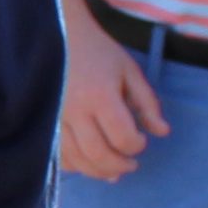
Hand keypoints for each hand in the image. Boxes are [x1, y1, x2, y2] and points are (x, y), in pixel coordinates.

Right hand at [54, 5, 166, 182]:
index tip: (142, 139)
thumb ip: (147, 103)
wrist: (60, 36)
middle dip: (119, 164)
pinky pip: (58, 154)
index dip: (137, 145)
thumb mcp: (130, 71)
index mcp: (100, 95)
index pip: (122, 136)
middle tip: (131, 164)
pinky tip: (88, 162)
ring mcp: (56, 117)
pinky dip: (75, 165)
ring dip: (98, 170)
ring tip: (113, 169)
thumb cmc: (99, 52)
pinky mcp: (46, 121)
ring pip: (77, 159)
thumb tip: (162, 132)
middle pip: (98, 153)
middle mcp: (75, 110)